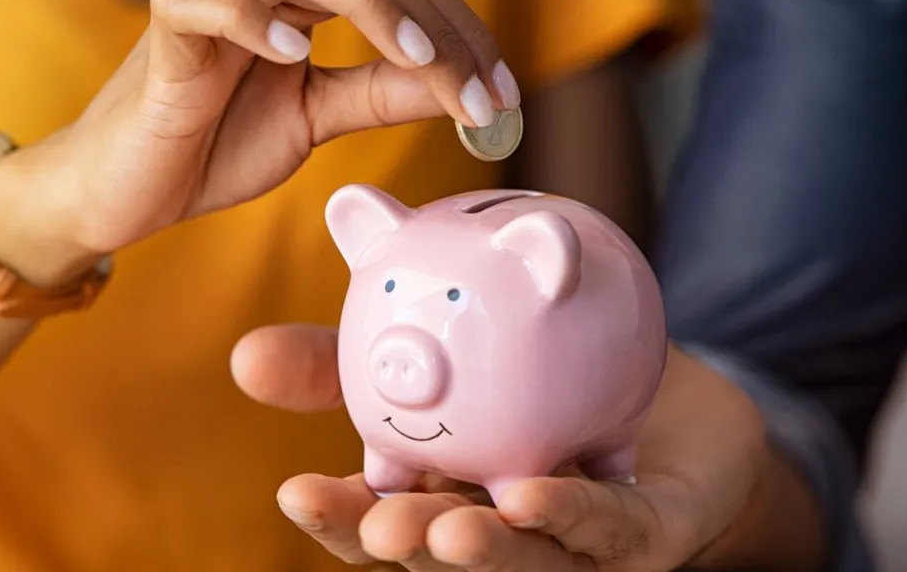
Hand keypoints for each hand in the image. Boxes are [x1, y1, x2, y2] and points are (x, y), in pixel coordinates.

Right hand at [0, 0, 518, 284]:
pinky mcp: (166, 29)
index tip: (504, 94)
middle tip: (482, 92)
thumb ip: (379, 94)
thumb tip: (457, 87)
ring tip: (419, 61)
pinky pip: (206, 1)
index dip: (457, 34)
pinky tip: (296, 51)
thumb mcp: (316, 118)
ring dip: (370, 7)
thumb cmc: (216, 143)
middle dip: (435, 27)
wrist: (129, 189)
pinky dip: (253, 18)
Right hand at [231, 324, 775, 570]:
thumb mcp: (441, 354)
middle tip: (373, 521)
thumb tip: (244, 354)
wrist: (662, 383)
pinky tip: (535, 495)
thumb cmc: (542, 378)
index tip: (294, 490)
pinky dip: (571, 514)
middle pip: (439, 552)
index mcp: (443, 494)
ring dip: (480, 553)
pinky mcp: (641, 534)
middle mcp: (500, 531)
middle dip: (401, 546)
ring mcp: (571, 544)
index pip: (381, 516)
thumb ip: (350, 359)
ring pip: (522, 561)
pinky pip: (609, 529)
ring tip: (442, 533)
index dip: (339, 515)